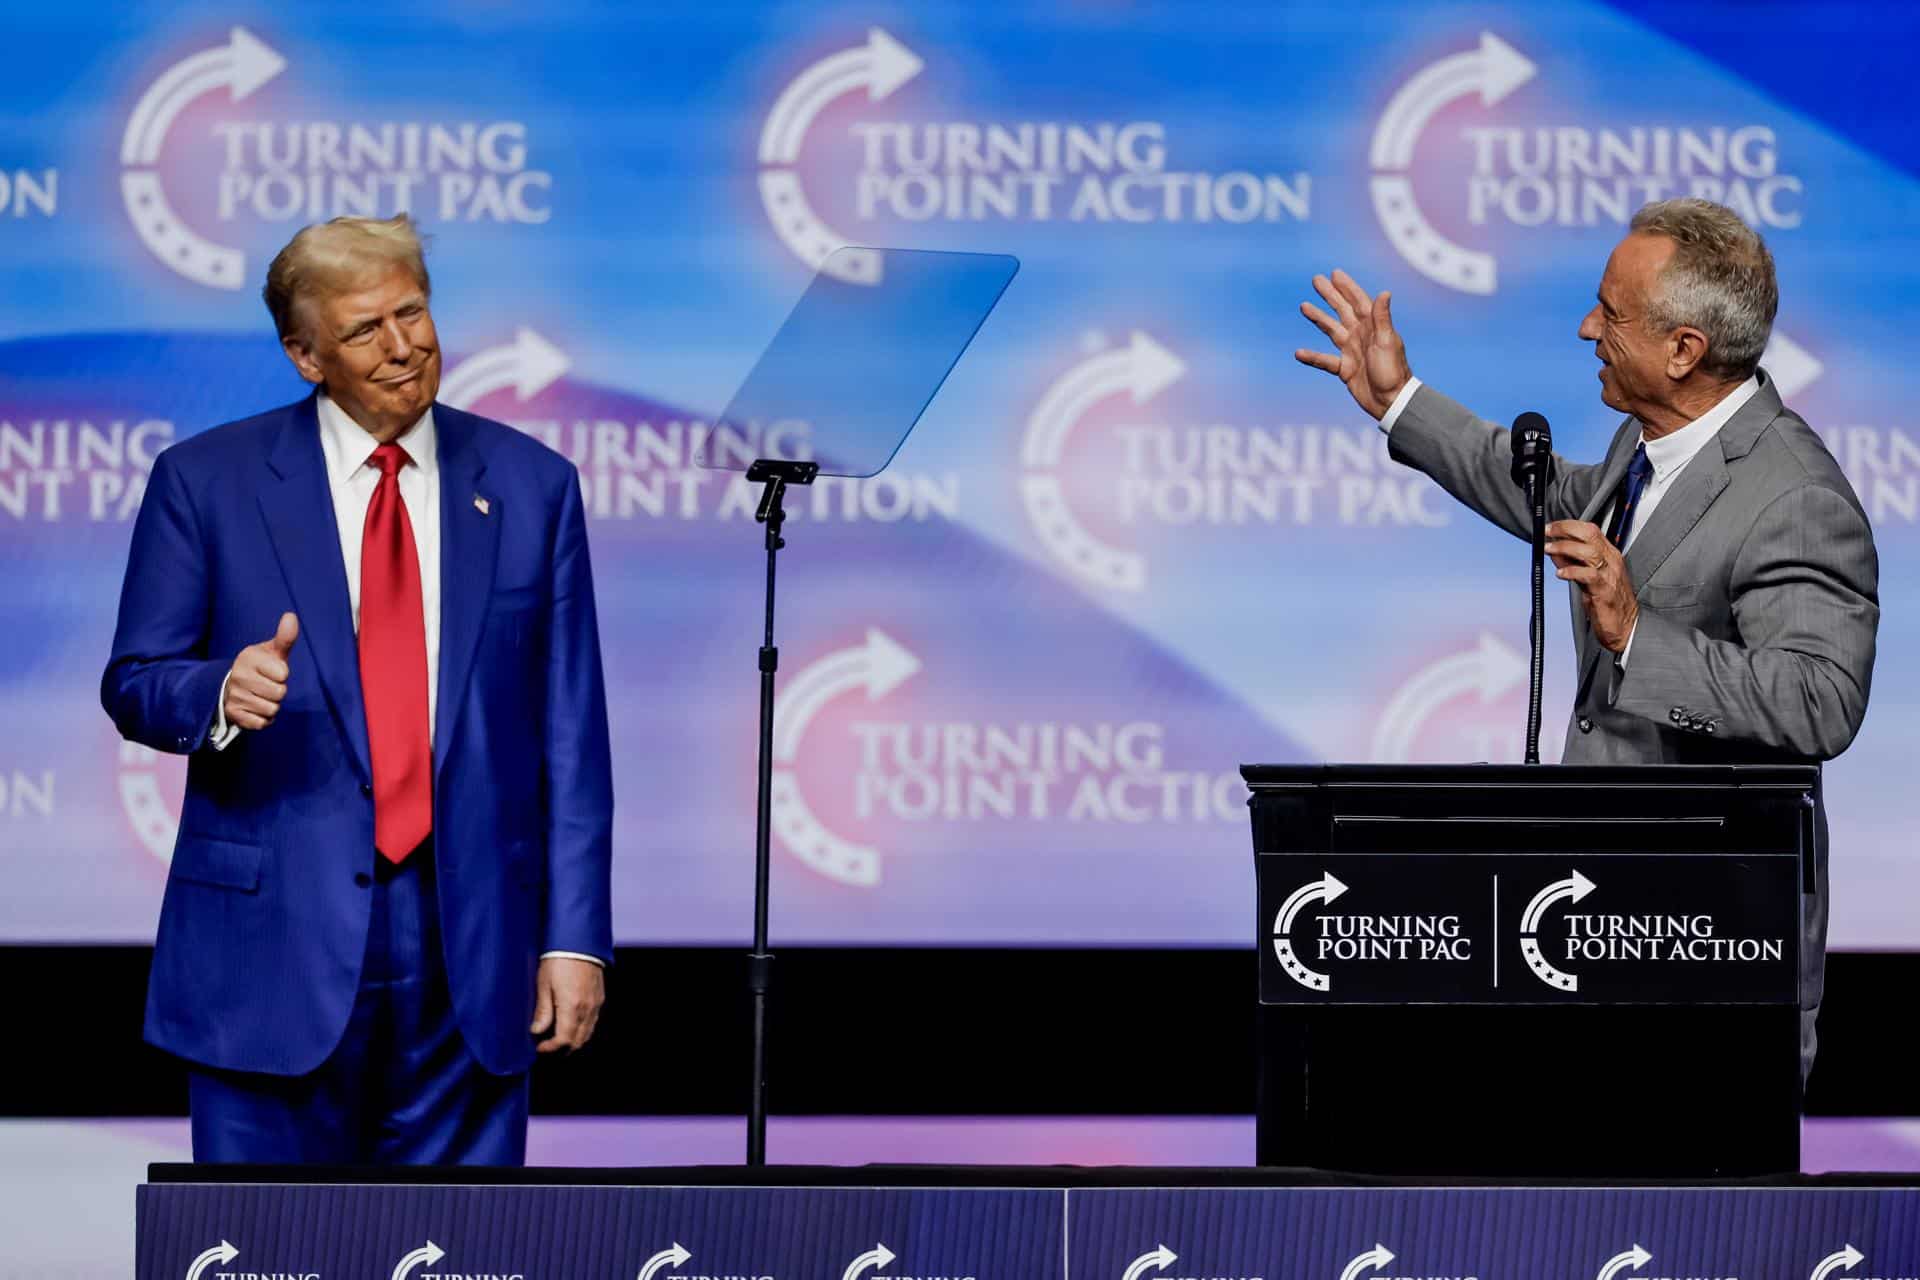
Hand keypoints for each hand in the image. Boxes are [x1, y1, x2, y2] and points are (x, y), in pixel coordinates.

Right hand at [223, 612, 297, 730]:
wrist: (232, 687)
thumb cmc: (261, 667)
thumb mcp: (272, 651)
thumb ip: (285, 637)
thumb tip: (291, 616)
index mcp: (248, 657)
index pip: (283, 674)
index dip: (282, 674)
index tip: (273, 671)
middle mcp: (238, 675)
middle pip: (279, 693)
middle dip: (278, 692)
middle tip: (267, 686)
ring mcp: (233, 695)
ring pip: (271, 709)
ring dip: (271, 706)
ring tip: (261, 696)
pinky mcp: (233, 714)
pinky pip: (261, 723)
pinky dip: (263, 719)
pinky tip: (255, 709)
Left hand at [531, 955, 604, 1053]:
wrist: (579, 941)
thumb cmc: (558, 960)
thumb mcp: (544, 985)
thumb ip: (542, 1011)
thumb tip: (536, 1031)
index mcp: (572, 1008)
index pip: (564, 1040)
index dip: (551, 1049)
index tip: (539, 1048)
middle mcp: (587, 1009)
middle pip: (578, 1042)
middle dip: (562, 1050)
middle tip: (547, 1048)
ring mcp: (596, 1004)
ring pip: (588, 1034)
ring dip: (573, 1041)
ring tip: (557, 1039)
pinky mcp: (599, 998)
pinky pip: (593, 1022)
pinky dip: (582, 1030)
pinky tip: (570, 1025)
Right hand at [1294, 269, 1412, 419]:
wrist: (1391, 401)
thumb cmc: (1393, 371)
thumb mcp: (1387, 342)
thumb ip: (1382, 318)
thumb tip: (1384, 293)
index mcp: (1373, 326)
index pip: (1358, 301)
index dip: (1347, 287)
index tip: (1335, 273)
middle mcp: (1361, 335)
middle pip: (1342, 310)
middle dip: (1330, 295)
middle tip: (1316, 280)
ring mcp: (1351, 351)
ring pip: (1331, 330)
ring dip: (1318, 318)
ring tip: (1304, 306)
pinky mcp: (1344, 368)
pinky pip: (1324, 360)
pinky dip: (1312, 357)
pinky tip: (1298, 353)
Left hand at [1546, 520, 1638, 652]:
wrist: (1625, 625)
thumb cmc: (1607, 600)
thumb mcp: (1587, 576)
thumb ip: (1571, 561)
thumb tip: (1553, 550)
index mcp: (1608, 554)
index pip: (1590, 530)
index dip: (1569, 525)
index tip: (1551, 527)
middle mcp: (1611, 560)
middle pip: (1590, 534)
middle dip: (1565, 530)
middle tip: (1547, 532)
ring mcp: (1609, 574)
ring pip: (1589, 552)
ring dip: (1565, 548)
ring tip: (1549, 549)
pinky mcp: (1605, 590)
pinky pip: (1589, 575)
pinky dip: (1572, 571)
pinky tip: (1560, 573)